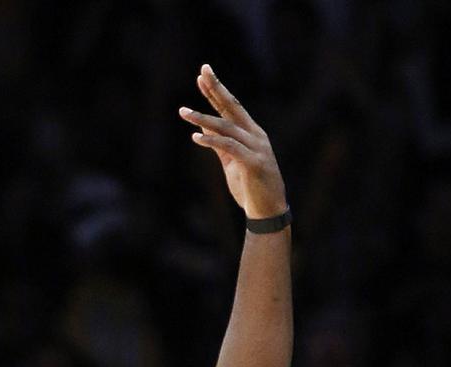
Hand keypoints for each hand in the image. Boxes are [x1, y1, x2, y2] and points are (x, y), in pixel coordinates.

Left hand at [179, 65, 286, 219]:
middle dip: (216, 88)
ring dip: (203, 118)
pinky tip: (196, 137)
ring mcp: (257, 148)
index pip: (231, 107)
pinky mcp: (253, 163)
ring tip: (183, 112)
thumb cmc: (250, 187)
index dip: (216, 91)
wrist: (268, 212)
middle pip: (233, 106)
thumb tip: (204, 130)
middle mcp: (256, 135)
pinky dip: (212, 141)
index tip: (202, 75)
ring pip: (227, 127)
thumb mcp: (232, 162)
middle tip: (202, 71)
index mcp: (252, 133)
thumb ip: (221, 145)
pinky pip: (229, 147)